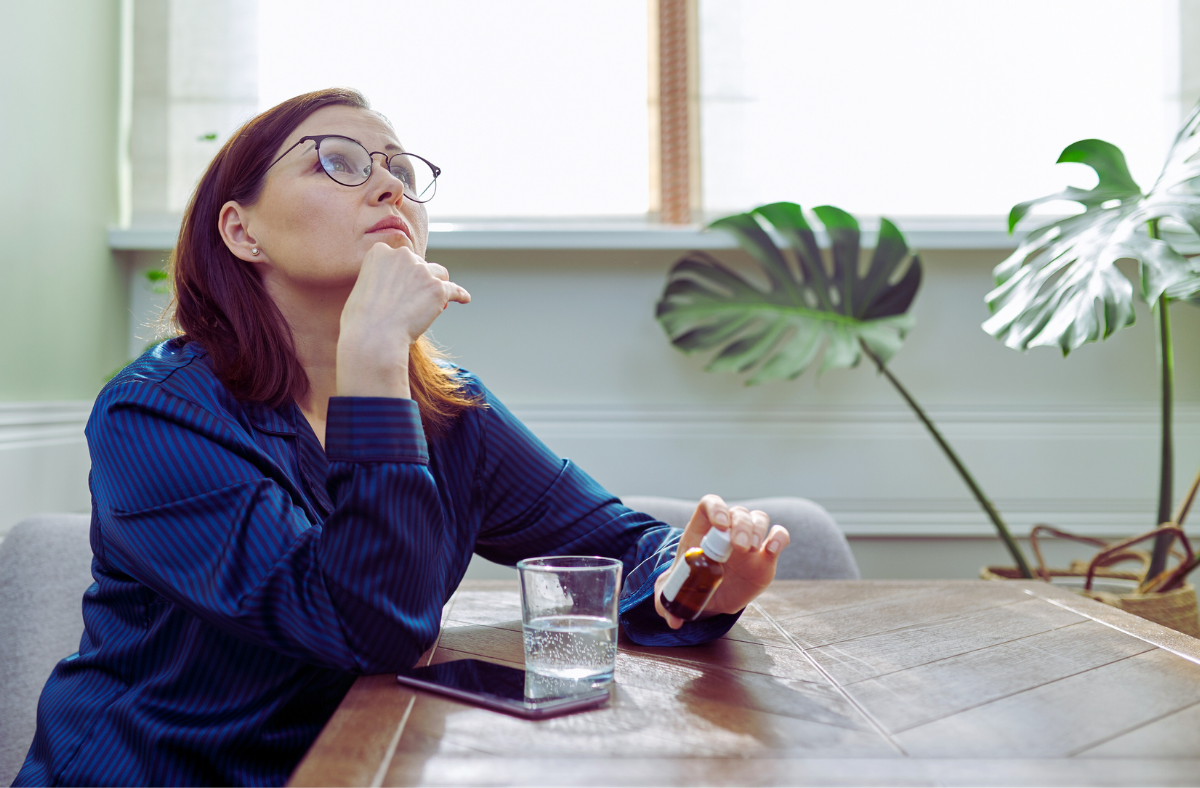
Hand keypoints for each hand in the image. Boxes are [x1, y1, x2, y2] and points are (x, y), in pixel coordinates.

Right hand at [337, 242, 469, 397]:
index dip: (405, 273)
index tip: (406, 286)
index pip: (401, 256)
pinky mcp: (437, 289)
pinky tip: (464, 299)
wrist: (373, 338)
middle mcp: (402, 256)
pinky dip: (460, 294)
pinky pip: (455, 290)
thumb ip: (378, 278)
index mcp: (380, 252)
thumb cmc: (361, 321)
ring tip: (437, 303)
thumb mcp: (362, 288)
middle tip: (417, 301)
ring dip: (438, 286)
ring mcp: (422, 271)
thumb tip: (394, 286)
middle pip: (421, 264)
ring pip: (439, 274)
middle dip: (421, 280)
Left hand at [653, 494, 789, 629]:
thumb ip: (667, 604)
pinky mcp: (765, 556)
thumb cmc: (691, 585)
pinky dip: (779, 537)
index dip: (716, 508)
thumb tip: (673, 621)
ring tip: (749, 549)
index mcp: (702, 531)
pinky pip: (778, 536)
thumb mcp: (674, 592)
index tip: (720, 525)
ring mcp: (748, 541)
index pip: (709, 505)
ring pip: (758, 518)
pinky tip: (773, 548)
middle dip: (740, 525)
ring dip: (756, 529)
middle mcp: (727, 530)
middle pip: (737, 512)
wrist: (712, 597)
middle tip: (738, 547)